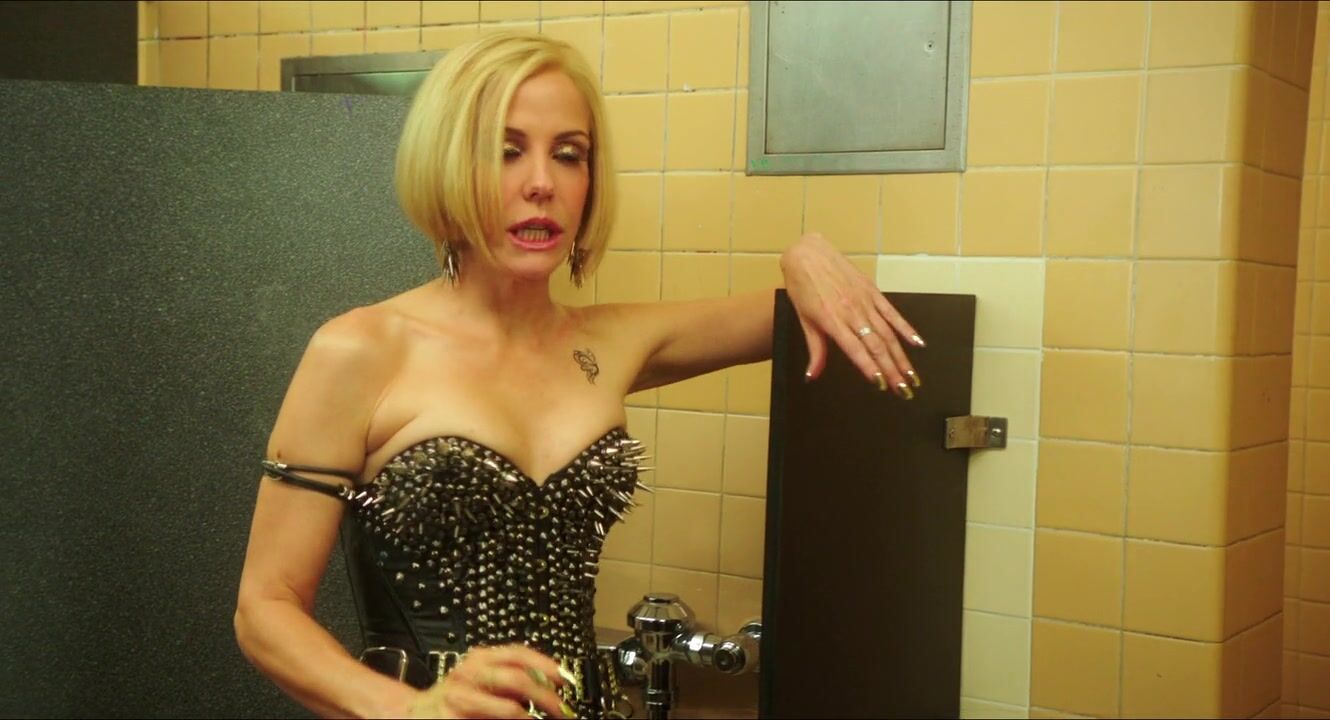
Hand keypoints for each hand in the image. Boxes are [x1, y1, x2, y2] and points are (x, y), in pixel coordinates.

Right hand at [406, 645, 572, 718]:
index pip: (518, 654)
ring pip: (508, 708)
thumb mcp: (481, 677)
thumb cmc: (456, 696)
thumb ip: (511, 679)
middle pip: (517, 680)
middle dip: (546, 697)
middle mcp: (469, 675)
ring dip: (529, 717)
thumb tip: (550, 686)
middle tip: (562, 710)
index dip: (545, 666)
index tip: (564, 680)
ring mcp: (460, 699)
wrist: (414, 713)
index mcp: (479, 658)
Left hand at [780, 232, 924, 397]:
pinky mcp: (873, 291)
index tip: (881, 384)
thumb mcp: (804, 319)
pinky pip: (892, 313)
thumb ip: (815, 349)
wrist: (808, 254)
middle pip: (877, 346)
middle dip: (892, 370)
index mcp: (833, 321)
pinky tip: (918, 343)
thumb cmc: (802, 287)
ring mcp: (865, 301)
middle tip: (904, 390)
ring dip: (901, 356)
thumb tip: (812, 375)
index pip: (855, 350)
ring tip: (912, 376)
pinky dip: (906, 329)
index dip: (870, 368)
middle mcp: (852, 312)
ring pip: (888, 333)